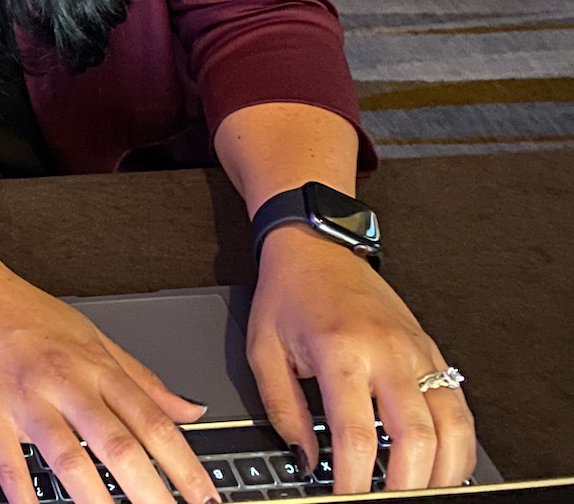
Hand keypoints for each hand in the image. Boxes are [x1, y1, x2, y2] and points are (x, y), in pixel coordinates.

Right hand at [0, 262, 221, 503]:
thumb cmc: (29, 315)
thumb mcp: (95, 339)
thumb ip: (144, 380)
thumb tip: (193, 410)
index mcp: (98, 367)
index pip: (153, 422)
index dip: (185, 466)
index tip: (207, 499)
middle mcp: (67, 382)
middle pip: (118, 444)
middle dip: (151, 492)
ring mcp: (27, 398)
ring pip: (68, 456)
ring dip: (96, 500)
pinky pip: (8, 460)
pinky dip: (23, 493)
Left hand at [248, 226, 476, 492]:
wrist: (316, 245)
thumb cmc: (288, 293)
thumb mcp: (264, 349)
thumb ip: (283, 410)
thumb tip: (305, 459)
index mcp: (340, 350)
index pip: (355, 434)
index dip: (353, 479)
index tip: (344, 498)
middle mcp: (387, 352)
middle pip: (414, 439)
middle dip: (403, 484)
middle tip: (384, 501)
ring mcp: (417, 351)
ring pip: (450, 428)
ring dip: (439, 472)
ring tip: (415, 491)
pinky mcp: (432, 351)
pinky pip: (459, 408)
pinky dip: (459, 445)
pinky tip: (443, 466)